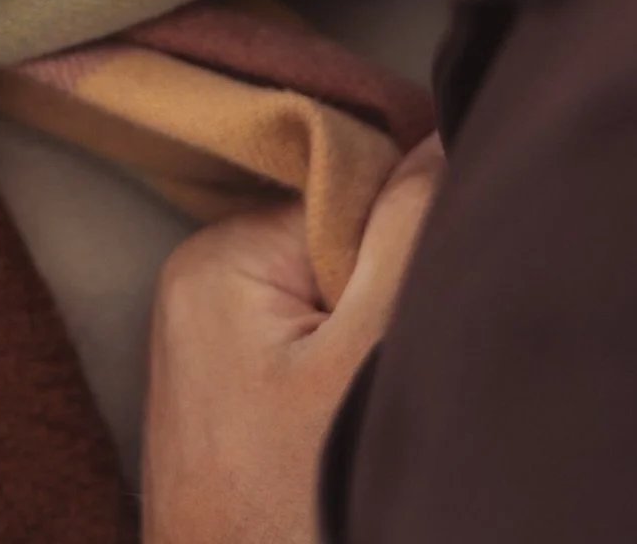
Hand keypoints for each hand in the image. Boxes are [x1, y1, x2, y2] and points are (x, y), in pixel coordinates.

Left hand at [141, 136, 443, 543]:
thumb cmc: (299, 518)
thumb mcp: (371, 358)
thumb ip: (409, 225)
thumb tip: (439, 132)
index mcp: (213, 262)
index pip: (347, 198)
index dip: (406, 247)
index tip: (415, 325)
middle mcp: (197, 299)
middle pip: (341, 256)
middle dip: (390, 310)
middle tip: (392, 396)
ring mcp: (212, 366)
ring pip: (336, 320)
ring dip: (376, 365)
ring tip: (367, 436)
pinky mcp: (234, 423)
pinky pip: (315, 374)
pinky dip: (352, 404)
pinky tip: (351, 455)